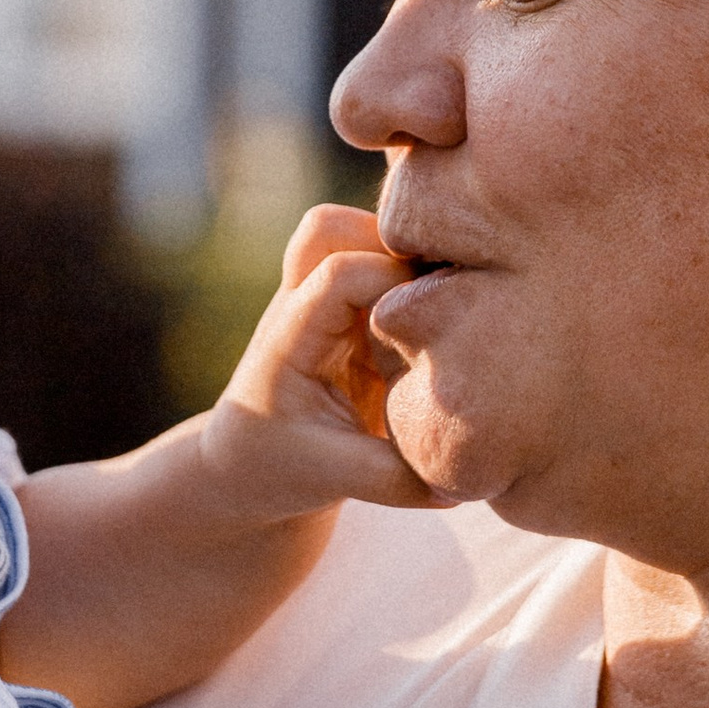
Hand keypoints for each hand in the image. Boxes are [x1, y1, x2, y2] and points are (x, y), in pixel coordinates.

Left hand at [198, 204, 437, 519]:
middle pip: (335, 227)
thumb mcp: (333, 479)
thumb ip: (395, 477)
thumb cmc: (275, 471)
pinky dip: (414, 280)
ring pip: (360, 233)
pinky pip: (385, 267)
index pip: (340, 272)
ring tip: (441, 304)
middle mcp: (300, 306)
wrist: (246, 469)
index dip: (393, 282)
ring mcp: (323, 303)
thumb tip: (462, 480)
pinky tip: (440, 323)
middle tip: (440, 294)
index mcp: (289, 338)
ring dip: (404, 258)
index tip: (430, 324)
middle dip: (394, 246)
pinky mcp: (351, 313)